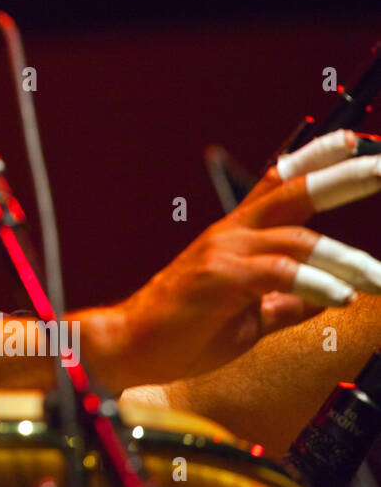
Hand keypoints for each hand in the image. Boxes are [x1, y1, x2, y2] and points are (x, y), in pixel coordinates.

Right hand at [111, 129, 380, 386]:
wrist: (131, 345)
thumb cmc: (182, 332)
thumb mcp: (248, 316)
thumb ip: (286, 303)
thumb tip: (326, 298)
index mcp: (236, 236)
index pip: (278, 184)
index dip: (314, 160)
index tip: (351, 141)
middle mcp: (230, 234)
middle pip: (291, 193)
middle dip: (341, 178)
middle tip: (380, 167)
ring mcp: (223, 252)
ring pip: (298, 240)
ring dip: (346, 259)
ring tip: (378, 279)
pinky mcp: (219, 278)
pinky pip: (279, 273)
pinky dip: (316, 282)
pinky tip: (341, 296)